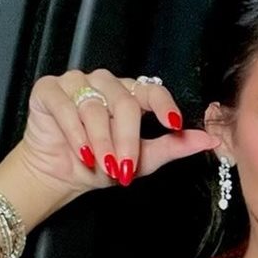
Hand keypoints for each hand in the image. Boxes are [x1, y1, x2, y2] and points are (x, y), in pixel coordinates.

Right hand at [15, 69, 219, 200]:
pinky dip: (75, 132)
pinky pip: (66, 107)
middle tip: (125, 166)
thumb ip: (173, 147)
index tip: (175, 125)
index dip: (164, 106)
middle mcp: (105, 83)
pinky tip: (82, 151)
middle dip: (127, 140)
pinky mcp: (49, 90)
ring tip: (102, 164)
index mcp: (130, 94)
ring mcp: (76, 83)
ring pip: (95, 108)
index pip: (153, 90)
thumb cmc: (101, 164)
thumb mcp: (142, 160)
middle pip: (124, 103)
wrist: (60, 174)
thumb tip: (209, 140)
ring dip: (100, 141)